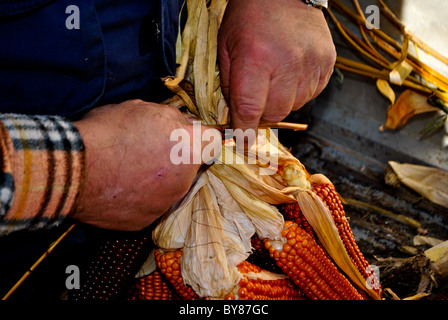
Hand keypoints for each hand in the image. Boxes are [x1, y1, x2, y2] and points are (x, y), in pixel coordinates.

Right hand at [72, 100, 219, 230]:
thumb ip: (173, 118)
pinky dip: (141, 198)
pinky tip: (121, 189)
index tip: (191, 139)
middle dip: (177, 160)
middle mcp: (184, 179)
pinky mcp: (146, 221)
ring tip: (130, 172)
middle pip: (191, 168)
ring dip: (159, 180)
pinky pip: (151, 206)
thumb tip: (186, 125)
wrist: (75, 171)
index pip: (214, 142)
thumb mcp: (144, 109)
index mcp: (189, 148)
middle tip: (150, 153)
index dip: (202, 139)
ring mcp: (166, 203)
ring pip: (171, 188)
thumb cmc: (109, 133)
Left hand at [218, 0, 335, 131]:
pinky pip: (311, 93)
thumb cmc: (249, 16)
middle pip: (274, 113)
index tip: (242, 139)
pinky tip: (290, 73)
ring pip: (294, 106)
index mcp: (256, 59)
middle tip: (255, 100)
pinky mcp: (327, 62)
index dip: (244, 130)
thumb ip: (230, 85)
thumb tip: (236, 116)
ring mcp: (312, 63)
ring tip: (274, 79)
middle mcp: (288, 64)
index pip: (250, 110)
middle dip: (261, 114)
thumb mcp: (225, 47)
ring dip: (281, 102)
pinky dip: (298, 91)